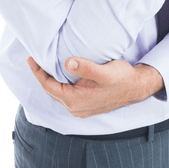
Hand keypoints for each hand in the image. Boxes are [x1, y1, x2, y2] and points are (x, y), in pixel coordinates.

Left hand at [27, 56, 163, 117]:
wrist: (136, 88)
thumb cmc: (122, 79)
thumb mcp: (104, 72)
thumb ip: (86, 68)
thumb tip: (68, 63)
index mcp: (76, 101)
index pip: (48, 86)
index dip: (38, 72)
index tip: (32, 59)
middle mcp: (75, 108)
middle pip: (50, 91)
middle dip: (42, 76)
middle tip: (35, 60)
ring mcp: (80, 109)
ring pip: (58, 94)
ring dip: (50, 81)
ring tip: (45, 66)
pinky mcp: (85, 106)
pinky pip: (65, 96)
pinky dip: (60, 85)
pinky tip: (61, 76)